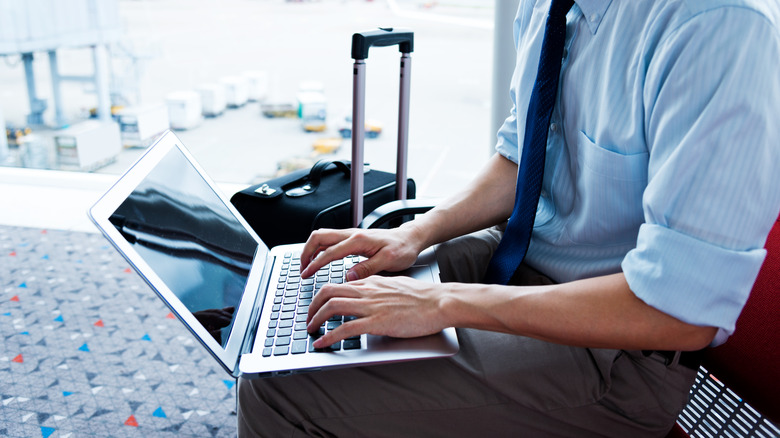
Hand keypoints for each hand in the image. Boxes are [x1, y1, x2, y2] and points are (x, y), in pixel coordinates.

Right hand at [299, 226, 422, 280]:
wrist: (410, 239)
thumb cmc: (402, 249)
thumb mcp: (389, 261)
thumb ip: (368, 268)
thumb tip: (348, 277)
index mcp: (359, 240)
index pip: (329, 252)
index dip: (315, 264)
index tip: (306, 274)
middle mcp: (352, 234)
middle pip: (319, 237)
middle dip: (306, 252)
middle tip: (301, 269)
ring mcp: (351, 235)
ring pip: (323, 236)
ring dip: (311, 249)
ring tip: (306, 265)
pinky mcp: (353, 238)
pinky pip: (330, 240)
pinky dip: (319, 249)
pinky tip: (318, 260)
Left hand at [306, 276, 446, 348]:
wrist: (439, 302)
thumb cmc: (423, 297)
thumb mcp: (395, 286)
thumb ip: (378, 290)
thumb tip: (368, 296)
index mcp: (371, 282)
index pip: (338, 285)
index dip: (323, 296)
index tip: (317, 307)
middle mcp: (367, 291)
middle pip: (328, 292)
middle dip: (312, 306)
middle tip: (308, 319)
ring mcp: (371, 306)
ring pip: (332, 307)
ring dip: (316, 320)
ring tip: (311, 330)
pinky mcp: (377, 322)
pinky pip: (345, 329)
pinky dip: (329, 336)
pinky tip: (322, 343)